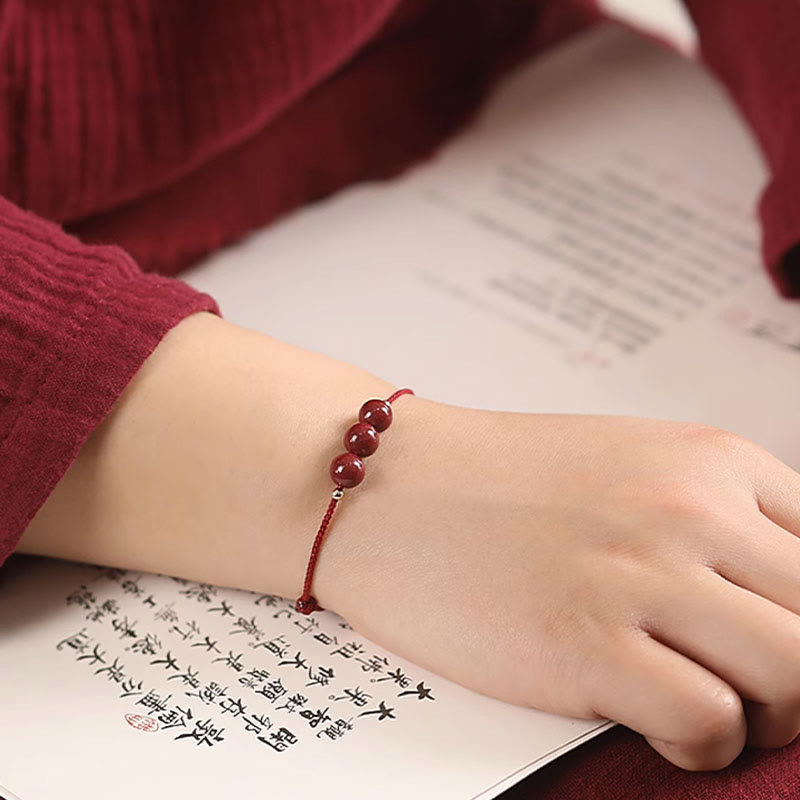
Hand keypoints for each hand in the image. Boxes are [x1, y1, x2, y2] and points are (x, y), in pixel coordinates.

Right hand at [319, 399, 799, 770]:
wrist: (387, 485)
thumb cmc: (492, 479)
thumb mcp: (623, 464)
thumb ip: (705, 513)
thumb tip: (769, 590)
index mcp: (707, 460)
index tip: (776, 637)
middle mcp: (687, 510)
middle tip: (757, 689)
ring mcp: (638, 574)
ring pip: (793, 677)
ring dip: (766, 713)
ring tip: (709, 704)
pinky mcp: (586, 643)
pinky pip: (711, 723)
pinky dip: (701, 742)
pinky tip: (654, 720)